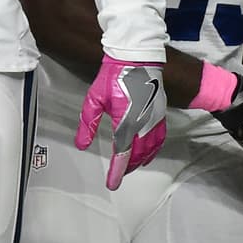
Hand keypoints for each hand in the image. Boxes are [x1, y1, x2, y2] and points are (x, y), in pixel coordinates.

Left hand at [76, 55, 167, 189]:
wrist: (136, 58)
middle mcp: (143, 124)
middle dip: (128, 168)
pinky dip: (153, 150)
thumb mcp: (94, 99)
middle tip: (118, 175)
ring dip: (140, 161)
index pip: (122, 154)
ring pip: (150, 149)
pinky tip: (148, 153)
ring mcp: (154, 120)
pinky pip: (160, 139)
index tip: (112, 184)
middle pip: (137, 154)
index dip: (117, 171)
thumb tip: (82, 144)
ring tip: (130, 167)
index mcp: (126, 121)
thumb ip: (88, 123)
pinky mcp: (160, 114)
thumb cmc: (113, 76)